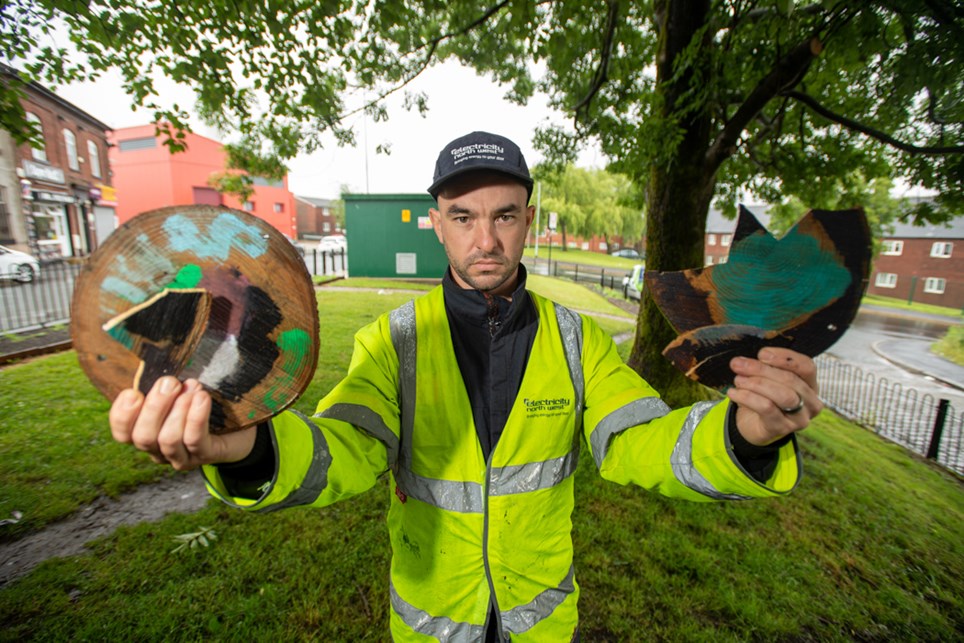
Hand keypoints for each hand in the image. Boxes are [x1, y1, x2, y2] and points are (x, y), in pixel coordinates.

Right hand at [109, 376, 256, 470]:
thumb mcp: (179, 392)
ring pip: (168, 440)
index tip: (133, 392)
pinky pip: (195, 440)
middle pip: (143, 437)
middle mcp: (159, 450)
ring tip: (192, 388)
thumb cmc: (201, 403)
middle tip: (170, 383)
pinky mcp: (205, 456)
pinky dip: (196, 417)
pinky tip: (202, 398)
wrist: (240, 427)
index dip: (122, 415)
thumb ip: (163, 384)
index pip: (122, 433)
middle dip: (155, 407)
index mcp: (146, 433)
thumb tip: (155, 356)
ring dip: (178, 411)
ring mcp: (181, 457)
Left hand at [726, 347, 822, 446]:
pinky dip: (747, 397)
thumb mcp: (766, 378)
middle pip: (791, 380)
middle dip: (761, 369)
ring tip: (738, 380)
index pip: (807, 366)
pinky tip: (734, 393)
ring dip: (756, 384)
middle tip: (739, 364)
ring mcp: (799, 418)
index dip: (785, 358)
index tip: (762, 354)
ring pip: (783, 395)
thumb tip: (744, 361)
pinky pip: (766, 408)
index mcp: (810, 384)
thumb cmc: (763, 397)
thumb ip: (764, 367)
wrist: (752, 425)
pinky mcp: (782, 428)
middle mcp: (811, 402)